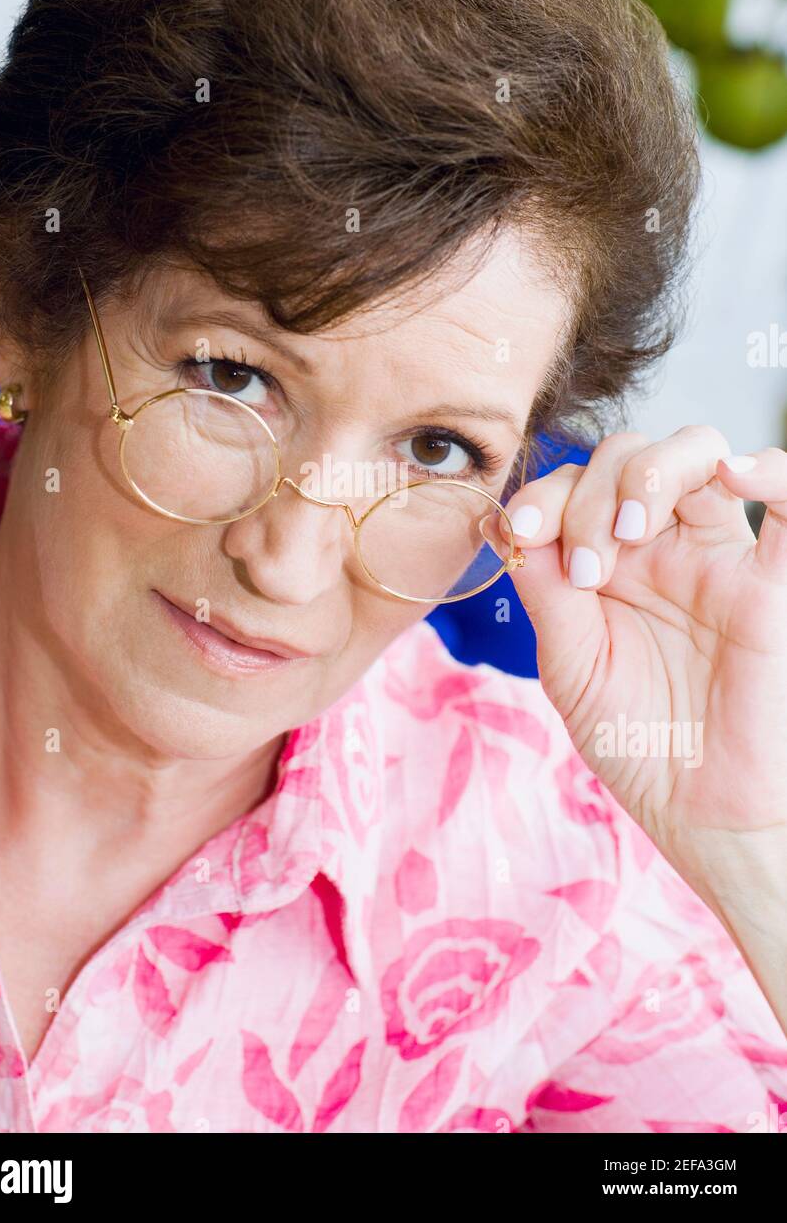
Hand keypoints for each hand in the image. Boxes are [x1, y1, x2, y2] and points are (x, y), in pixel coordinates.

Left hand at [488, 426, 786, 909]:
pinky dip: (770, 469)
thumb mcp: (570, 665)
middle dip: (591, 494)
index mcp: (604, 560)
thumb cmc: (633, 741)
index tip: (520, 533)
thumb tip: (505, 519)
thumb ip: (546, 589)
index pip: (573, 485)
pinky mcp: (767, 583)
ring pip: (696, 453)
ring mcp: (714, 555)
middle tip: (586, 568)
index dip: (542, 494)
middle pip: (628, 457)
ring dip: (652, 473)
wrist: (697, 811)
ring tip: (629, 531)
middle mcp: (658, 545)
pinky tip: (737, 473)